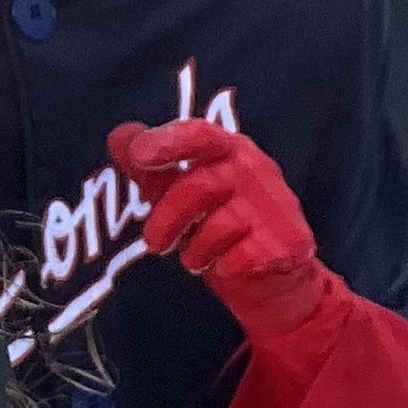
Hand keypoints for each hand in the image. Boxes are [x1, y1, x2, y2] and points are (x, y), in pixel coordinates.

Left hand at [106, 116, 327, 337]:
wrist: (276, 272)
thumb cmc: (225, 222)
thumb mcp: (186, 191)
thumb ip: (154, 167)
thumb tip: (118, 135)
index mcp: (227, 149)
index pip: (199, 134)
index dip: (169, 142)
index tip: (139, 154)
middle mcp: (255, 169)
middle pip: (198, 187)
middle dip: (166, 220)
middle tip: (154, 244)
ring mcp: (275, 205)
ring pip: (218, 227)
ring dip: (195, 251)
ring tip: (197, 258)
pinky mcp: (288, 242)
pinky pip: (240, 258)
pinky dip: (223, 267)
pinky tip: (228, 266)